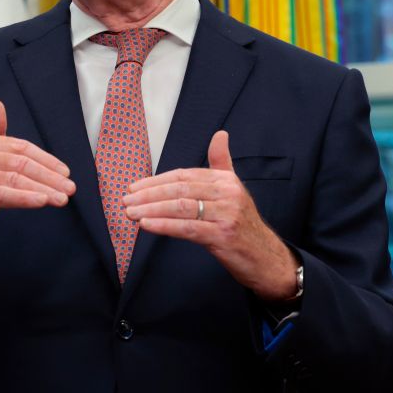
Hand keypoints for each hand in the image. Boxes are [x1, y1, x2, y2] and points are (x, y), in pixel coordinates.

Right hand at [0, 100, 75, 265]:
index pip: (21, 148)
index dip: (46, 160)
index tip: (66, 173)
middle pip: (20, 164)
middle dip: (49, 177)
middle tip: (70, 189)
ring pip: (15, 180)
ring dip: (44, 190)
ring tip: (63, 199)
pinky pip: (4, 195)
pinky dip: (26, 198)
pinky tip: (43, 201)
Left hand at [122, 130, 297, 300]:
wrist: (266, 257)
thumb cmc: (242, 224)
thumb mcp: (233, 190)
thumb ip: (222, 163)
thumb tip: (220, 134)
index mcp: (226, 180)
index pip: (183, 176)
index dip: (155, 181)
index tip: (133, 187)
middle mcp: (227, 193)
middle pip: (179, 189)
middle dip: (148, 195)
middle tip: (126, 201)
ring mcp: (226, 214)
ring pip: (180, 207)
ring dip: (150, 210)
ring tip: (130, 213)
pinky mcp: (223, 235)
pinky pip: (187, 228)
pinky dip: (164, 226)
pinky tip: (146, 226)